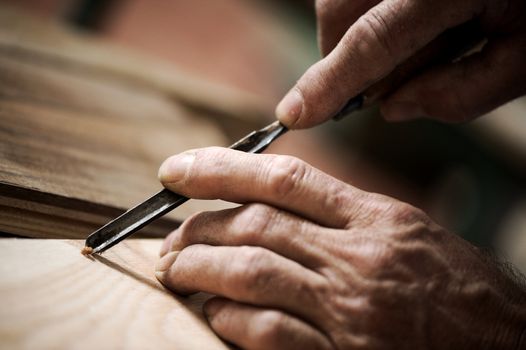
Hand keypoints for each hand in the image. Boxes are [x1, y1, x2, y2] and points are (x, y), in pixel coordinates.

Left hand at [155, 147, 524, 348]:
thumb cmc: (456, 287)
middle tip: (170, 238)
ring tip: (174, 270)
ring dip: (200, 269)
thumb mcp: (404, 231)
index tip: (176, 169)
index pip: (284, 177)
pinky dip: (231, 319)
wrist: (505, 344)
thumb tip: (271, 203)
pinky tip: (213, 313)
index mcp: (375, 217)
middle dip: (199, 228)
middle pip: (256, 225)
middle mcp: (359, 257)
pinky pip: (270, 332)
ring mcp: (350, 308)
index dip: (221, 167)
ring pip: (253, 272)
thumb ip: (340, 215)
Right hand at [275, 0, 525, 126]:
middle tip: (374, 84)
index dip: (328, 83)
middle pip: (339, 9)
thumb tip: (393, 109)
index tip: (293, 115)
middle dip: (340, 55)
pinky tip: (411, 22)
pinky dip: (366, 11)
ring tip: (411, 45)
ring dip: (354, 32)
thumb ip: (460, 94)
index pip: (372, 42)